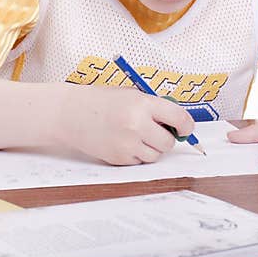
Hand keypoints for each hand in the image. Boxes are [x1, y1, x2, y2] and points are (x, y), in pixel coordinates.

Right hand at [54, 85, 195, 165]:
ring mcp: (127, 144)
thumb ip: (155, 107)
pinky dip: (136, 154)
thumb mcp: (131, 95)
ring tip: (135, 135)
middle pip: (168, 142)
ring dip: (151, 148)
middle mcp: (137, 124)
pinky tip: (122, 141)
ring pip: (155, 155)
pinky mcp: (119, 158)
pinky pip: (139, 162)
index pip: (179, 118)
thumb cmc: (102, 101)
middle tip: (155, 131)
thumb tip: (179, 124)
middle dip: (166, 138)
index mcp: (142, 104)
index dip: (186, 126)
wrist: (71, 113)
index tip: (185, 129)